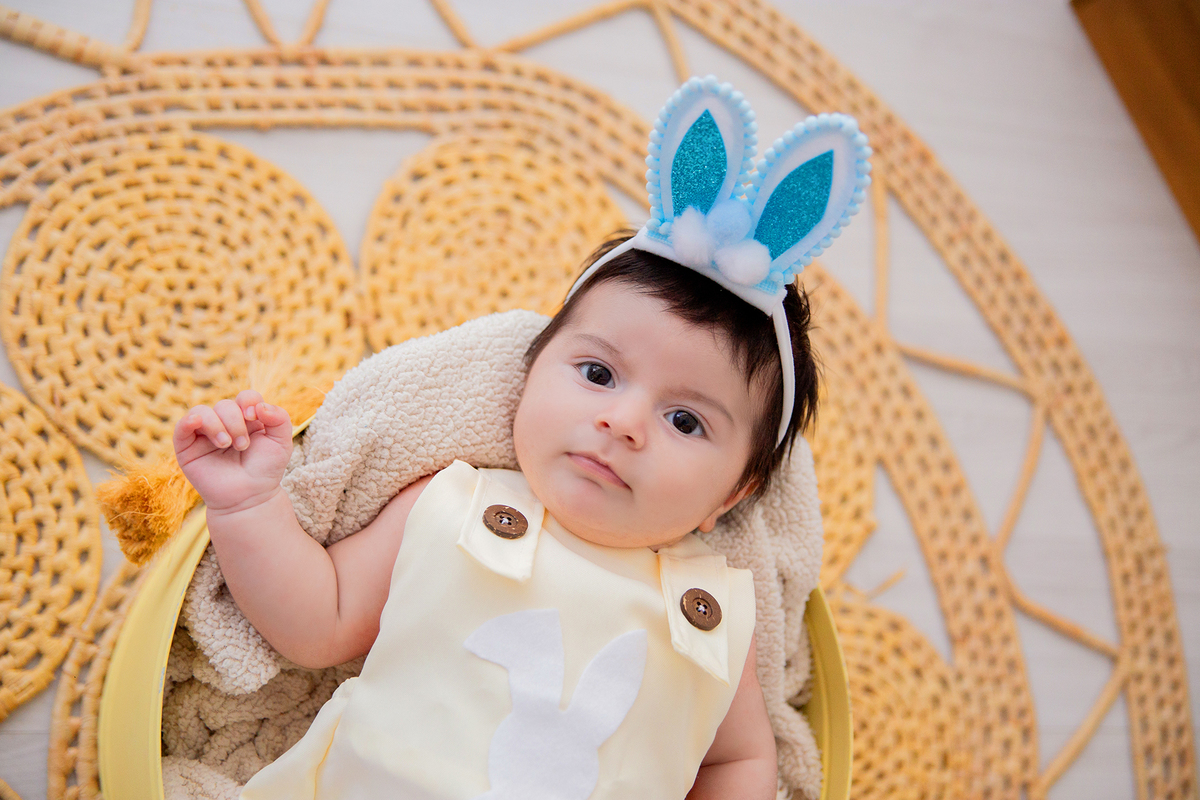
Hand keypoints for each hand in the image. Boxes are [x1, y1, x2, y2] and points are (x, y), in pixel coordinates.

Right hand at [173, 390, 293, 512]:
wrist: (249, 498)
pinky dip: (189, 420)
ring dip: (217, 425)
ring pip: (203, 411)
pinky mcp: (187, 447)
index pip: (245, 397)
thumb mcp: (282, 442)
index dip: (249, 402)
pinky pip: (182, 426)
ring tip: (227, 445)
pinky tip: (198, 423)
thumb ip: (280, 418)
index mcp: (247, 418)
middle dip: (236, 422)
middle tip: (243, 445)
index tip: (255, 417)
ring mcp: (204, 434)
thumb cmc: (266, 470)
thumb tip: (259, 405)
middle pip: (225, 405)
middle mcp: (224, 423)